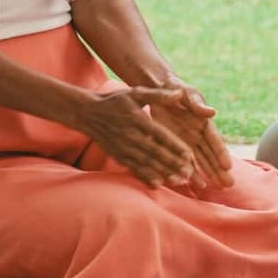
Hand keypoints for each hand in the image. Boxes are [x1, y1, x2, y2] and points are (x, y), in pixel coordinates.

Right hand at [77, 87, 196, 188]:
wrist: (88, 113)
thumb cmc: (116, 101)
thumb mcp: (137, 93)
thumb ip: (158, 95)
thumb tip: (178, 94)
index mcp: (138, 120)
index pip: (161, 136)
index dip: (175, 146)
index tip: (189, 155)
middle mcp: (131, 136)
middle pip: (155, 153)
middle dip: (172, 164)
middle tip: (189, 174)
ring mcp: (123, 148)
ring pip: (146, 163)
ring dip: (162, 173)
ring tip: (178, 181)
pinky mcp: (117, 155)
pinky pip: (133, 168)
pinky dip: (145, 176)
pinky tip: (157, 184)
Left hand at [148, 82, 234, 189]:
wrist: (159, 91)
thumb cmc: (174, 89)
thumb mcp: (185, 93)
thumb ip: (196, 103)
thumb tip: (212, 112)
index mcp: (204, 121)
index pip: (214, 140)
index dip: (221, 153)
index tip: (228, 166)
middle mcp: (199, 134)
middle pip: (211, 154)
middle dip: (220, 169)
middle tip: (229, 184)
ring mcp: (189, 142)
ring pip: (201, 161)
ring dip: (209, 173)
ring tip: (219, 187)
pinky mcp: (177, 146)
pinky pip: (185, 162)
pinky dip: (191, 172)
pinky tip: (198, 185)